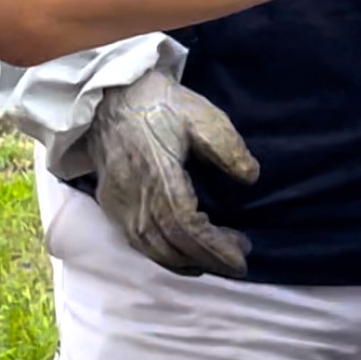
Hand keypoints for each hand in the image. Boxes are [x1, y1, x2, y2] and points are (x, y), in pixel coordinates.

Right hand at [86, 67, 258, 278]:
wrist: (110, 97)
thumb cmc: (160, 105)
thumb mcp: (202, 116)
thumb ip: (228, 147)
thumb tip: (250, 178)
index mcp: (159, 176)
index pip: (187, 226)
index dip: (214, 247)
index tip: (242, 256)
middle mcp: (135, 199)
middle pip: (171, 246)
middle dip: (207, 260)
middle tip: (238, 262)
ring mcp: (119, 205)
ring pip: (152, 250)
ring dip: (186, 262)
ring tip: (216, 260)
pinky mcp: (111, 204)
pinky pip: (138, 242)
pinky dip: (164, 254)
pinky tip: (183, 252)